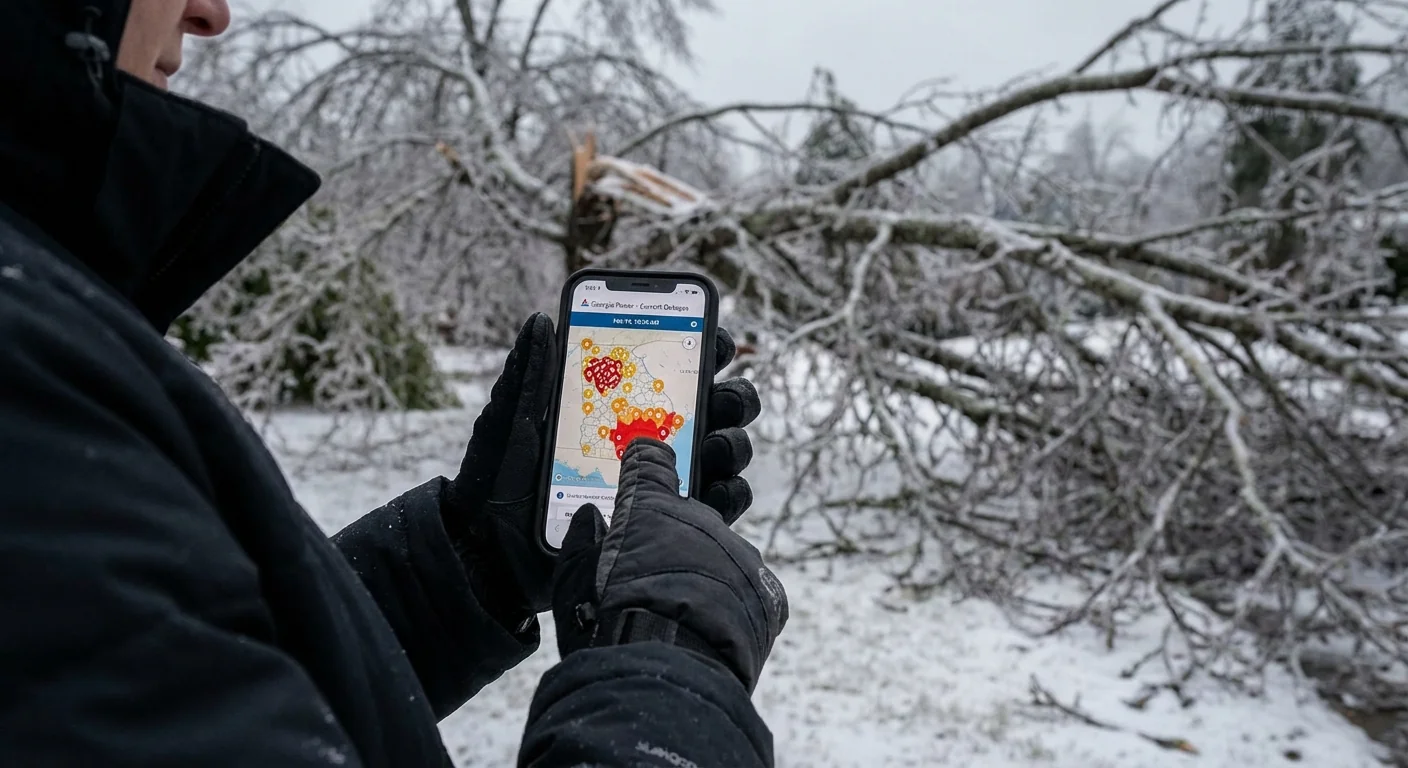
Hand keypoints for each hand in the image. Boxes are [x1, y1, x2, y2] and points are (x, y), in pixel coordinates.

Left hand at [442, 313, 762, 628]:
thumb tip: (542, 320)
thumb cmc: (497, 483)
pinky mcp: (671, 525)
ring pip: (727, 451)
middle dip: (732, 395)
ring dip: (732, 442)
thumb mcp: (511, 423)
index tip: (711, 338)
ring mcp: (667, 481)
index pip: (676, 365)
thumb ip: (530, 374)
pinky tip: (714, 489)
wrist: (491, 556)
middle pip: (718, 406)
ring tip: (713, 446)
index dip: (704, 343)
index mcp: (622, 402)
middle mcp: (654, 438)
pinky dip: (730, 494)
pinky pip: (719, 508)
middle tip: (717, 398)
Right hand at [551, 439, 787, 692]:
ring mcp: (739, 554)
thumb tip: (590, 520)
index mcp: (651, 508)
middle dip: (676, 534)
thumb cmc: (609, 622)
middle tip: (656, 568)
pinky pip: (749, 588)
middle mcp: (701, 520)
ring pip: (723, 552)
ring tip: (684, 608)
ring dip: (706, 570)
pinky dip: (733, 602)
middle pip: (691, 515)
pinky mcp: (766, 592)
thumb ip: (582, 543)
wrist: (668, 671)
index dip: (646, 462)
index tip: (643, 461)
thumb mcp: (575, 580)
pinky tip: (712, 625)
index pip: (651, 463)